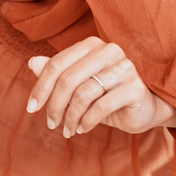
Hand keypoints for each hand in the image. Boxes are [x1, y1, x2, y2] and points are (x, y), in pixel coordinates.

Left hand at [25, 36, 175, 136]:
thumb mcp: (80, 85)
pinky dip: (87, 121)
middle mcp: (109, 50)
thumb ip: (58, 73)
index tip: (32, 108)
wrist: (144, 107)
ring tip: (68, 129)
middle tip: (51, 123)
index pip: (57, 63)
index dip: (40, 87)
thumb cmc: (107, 94)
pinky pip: (101, 106)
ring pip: (83, 94)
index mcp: (93, 45)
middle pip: (68, 78)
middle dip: (55, 105)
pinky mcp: (135, 86)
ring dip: (71, 117)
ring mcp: (124, 67)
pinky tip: (83, 128)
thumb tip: (31, 62)